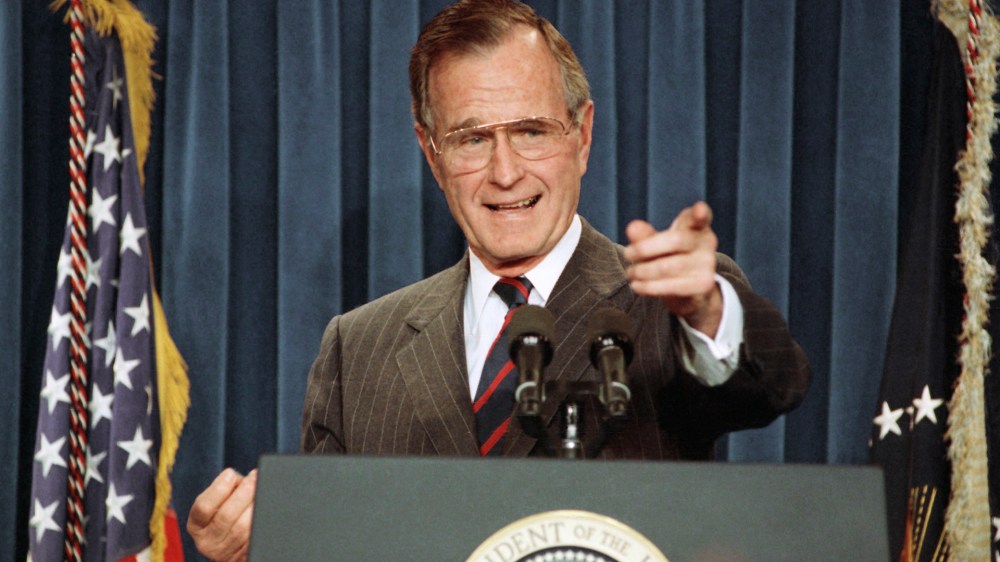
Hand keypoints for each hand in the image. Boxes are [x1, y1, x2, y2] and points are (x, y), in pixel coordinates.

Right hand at [187, 468, 256, 561]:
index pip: (203, 506)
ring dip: (255, 506)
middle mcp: (207, 542)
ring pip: (243, 528)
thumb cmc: (229, 512)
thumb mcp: (220, 502)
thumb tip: (243, 476)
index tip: (231, 472)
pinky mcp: (241, 558)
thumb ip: (227, 488)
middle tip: (254, 477)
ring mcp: (224, 553)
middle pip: (225, 515)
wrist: (234, 545)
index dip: (218, 488)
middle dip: (243, 493)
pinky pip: (254, 538)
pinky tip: (265, 510)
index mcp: (197, 525)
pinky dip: (261, 522)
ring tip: (262, 491)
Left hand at [624, 201, 722, 336]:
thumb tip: (632, 227)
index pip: (701, 216)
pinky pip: (671, 286)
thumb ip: (645, 235)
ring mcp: (707, 264)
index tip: (698, 210)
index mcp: (697, 226)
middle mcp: (707, 242)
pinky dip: (648, 287)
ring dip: (642, 271)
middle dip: (644, 248)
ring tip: (630, 273)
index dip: (701, 212)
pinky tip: (636, 286)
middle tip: (627, 253)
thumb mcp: (656, 244)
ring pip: (667, 267)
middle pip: (675, 240)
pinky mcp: (703, 285)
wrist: (688, 290)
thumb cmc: (670, 258)